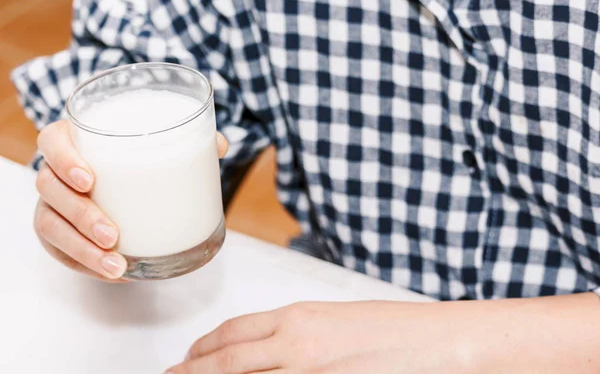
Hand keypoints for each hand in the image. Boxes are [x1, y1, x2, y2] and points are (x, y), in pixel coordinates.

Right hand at [34, 120, 228, 280]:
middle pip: (49, 187)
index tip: (90, 180)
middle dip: (80, 214)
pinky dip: (85, 264)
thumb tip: (222, 144)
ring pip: (50, 224)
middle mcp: (58, 171)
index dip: (64, 159)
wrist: (128, 188)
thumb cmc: (141, 159)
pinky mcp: (58, 232)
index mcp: (78, 141)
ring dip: (81, 249)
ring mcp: (53, 203)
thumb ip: (191, 141)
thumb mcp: (163, 147)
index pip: (52, 141)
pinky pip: (59, 251)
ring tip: (116, 266)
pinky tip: (112, 273)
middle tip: (112, 234)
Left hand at [165, 301, 475, 373]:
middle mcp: (296, 346)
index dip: (203, 346)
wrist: (438, 343)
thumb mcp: (336, 318)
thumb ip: (295, 332)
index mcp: (299, 317)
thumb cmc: (395, 328)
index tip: (188, 355)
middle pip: (227, 362)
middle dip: (192, 372)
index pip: (234, 332)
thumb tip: (264, 349)